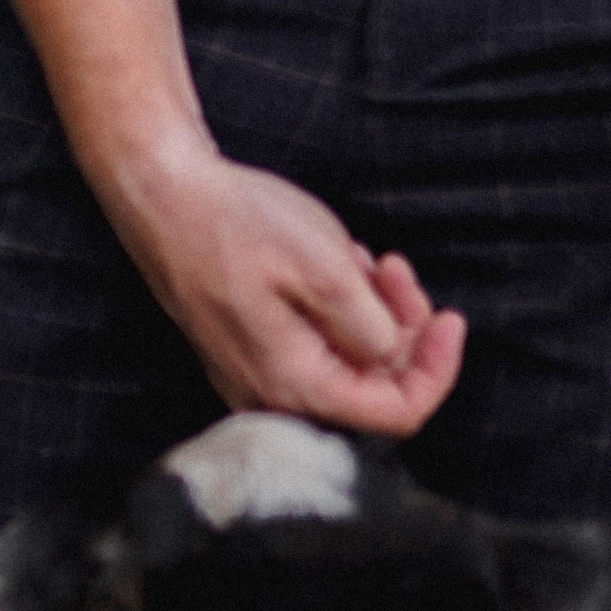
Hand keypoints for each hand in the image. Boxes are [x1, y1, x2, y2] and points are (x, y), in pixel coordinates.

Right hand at [106, 139, 466, 435]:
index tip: (450, 319)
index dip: (437, 370)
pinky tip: (332, 268)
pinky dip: (338, 313)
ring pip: (345, 366)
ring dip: (371, 316)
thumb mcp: (326, 268)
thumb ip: (372, 328)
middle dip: (403, 331)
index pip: (397, 415)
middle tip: (396, 268)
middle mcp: (271, 396)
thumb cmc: (237, 225)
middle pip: (372, 389)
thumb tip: (390, 353)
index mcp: (295, 384)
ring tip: (362, 259)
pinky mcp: (246, 349)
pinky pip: (313, 349)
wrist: (160, 195)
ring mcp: (253, 375)